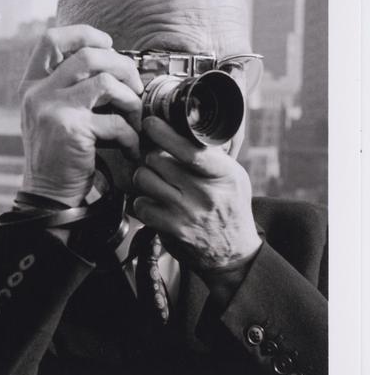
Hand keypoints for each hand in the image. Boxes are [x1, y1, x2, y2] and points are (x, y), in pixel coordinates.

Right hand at [19, 25, 143, 206]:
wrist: (48, 194)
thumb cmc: (58, 155)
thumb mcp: (51, 114)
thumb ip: (68, 87)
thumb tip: (111, 61)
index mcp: (32, 85)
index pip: (50, 40)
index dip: (83, 34)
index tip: (107, 45)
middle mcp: (37, 93)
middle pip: (88, 55)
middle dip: (122, 66)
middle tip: (135, 87)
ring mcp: (52, 109)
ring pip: (106, 82)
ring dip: (131, 99)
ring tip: (134, 119)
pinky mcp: (71, 129)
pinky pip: (115, 121)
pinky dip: (131, 135)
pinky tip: (130, 148)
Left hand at [131, 116, 261, 272]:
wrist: (234, 252)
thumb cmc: (228, 205)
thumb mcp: (231, 176)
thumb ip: (209, 154)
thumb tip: (179, 125)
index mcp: (224, 174)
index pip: (190, 150)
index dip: (165, 133)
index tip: (150, 122)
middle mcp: (206, 193)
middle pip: (158, 160)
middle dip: (151, 157)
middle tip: (155, 161)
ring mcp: (187, 213)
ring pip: (144, 179)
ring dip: (144, 177)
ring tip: (155, 181)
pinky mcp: (171, 229)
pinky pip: (141, 204)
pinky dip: (142, 202)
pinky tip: (153, 202)